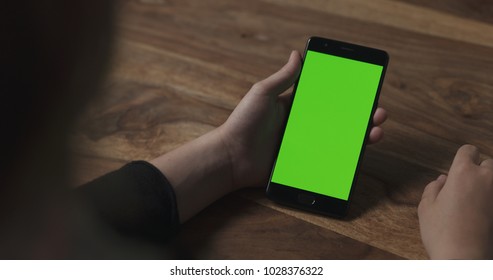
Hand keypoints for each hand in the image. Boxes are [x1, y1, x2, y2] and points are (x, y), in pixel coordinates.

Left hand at [218, 50, 387, 189]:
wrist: (231, 157)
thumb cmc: (243, 122)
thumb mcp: (263, 93)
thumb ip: (282, 77)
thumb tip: (297, 54)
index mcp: (295, 107)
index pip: (326, 98)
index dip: (346, 95)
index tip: (364, 91)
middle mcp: (302, 125)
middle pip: (337, 119)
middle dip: (360, 116)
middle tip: (377, 113)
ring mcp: (303, 145)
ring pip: (337, 140)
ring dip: (359, 137)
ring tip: (375, 133)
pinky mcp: (300, 164)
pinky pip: (325, 161)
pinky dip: (342, 158)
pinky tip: (356, 155)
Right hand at [418, 144, 492, 258]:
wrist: (465, 259)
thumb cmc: (442, 233)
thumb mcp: (426, 208)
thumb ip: (433, 189)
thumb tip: (442, 181)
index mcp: (463, 172)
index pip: (468, 150)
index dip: (462, 157)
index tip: (457, 166)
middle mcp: (486, 179)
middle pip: (488, 163)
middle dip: (478, 170)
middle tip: (465, 185)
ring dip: (487, 185)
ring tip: (475, 199)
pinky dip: (490, 199)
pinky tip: (481, 212)